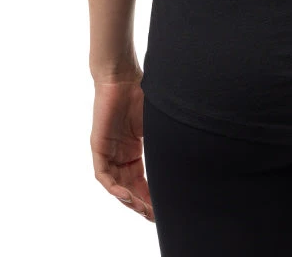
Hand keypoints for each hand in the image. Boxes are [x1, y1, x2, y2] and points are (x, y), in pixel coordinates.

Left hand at [91, 72, 154, 222]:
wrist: (122, 75)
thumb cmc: (141, 93)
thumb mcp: (156, 124)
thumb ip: (164, 140)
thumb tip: (192, 153)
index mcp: (133, 150)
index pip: (141, 181)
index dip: (152, 196)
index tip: (164, 209)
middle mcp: (120, 155)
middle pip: (129, 187)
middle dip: (142, 204)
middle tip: (155, 216)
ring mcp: (108, 152)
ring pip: (116, 186)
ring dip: (129, 200)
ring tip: (144, 210)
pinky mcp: (99, 147)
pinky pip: (103, 175)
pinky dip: (114, 188)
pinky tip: (127, 196)